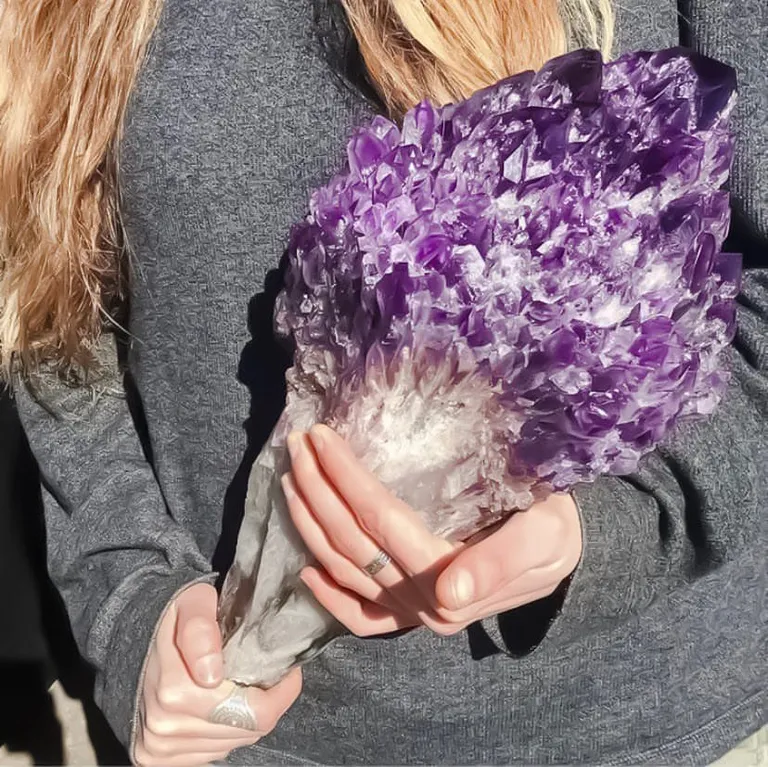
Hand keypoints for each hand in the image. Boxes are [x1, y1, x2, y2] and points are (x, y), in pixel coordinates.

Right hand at [134, 583, 300, 766]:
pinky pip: (210, 753)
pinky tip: (219, 706)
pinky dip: (222, 733)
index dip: (282, 694)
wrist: (127, 639)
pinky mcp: (156, 757)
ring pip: (231, 744)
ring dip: (243, 720)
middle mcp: (166, 726)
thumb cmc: (172, 618)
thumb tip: (211, 673)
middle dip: (266, 705)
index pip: (256, 713)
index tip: (288, 672)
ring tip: (241, 689)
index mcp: (175, 690)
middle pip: (247, 731)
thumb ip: (201, 631)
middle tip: (266, 678)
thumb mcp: (192, 603)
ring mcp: (160, 747)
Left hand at [283, 425, 581, 636]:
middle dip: (317, 491)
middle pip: (352, 543)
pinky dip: (329, 596)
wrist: (562, 555)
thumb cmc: (555, 533)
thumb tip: (448, 595)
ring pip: (345, 571)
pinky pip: (361, 617)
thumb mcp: (542, 537)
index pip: (380, 521)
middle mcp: (424, 607)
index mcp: (451, 582)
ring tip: (290, 483)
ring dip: (310, 526)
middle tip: (295, 446)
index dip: (345, 478)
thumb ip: (498, 563)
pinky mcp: (411, 617)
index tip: (321, 438)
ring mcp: (413, 615)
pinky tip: (303, 571)